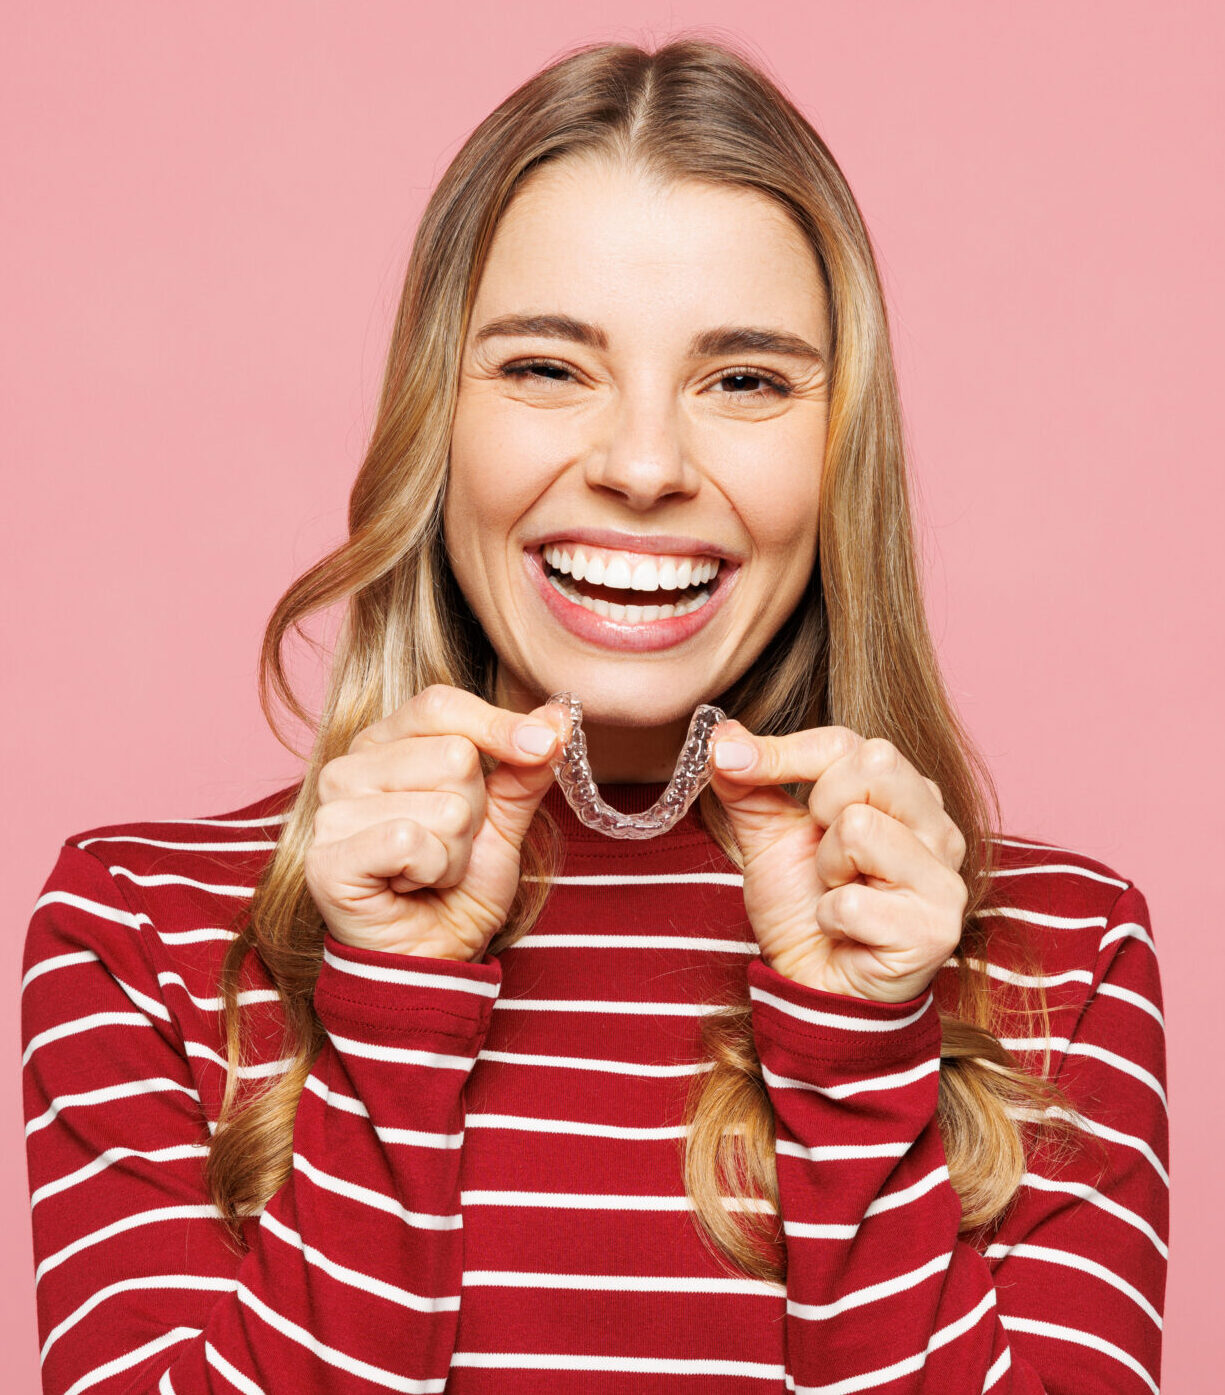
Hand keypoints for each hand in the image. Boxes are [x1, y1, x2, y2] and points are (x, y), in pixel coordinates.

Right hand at [304, 685, 568, 961]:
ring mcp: (331, 810)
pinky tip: (409, 885)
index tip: (544, 744)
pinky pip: (413, 842)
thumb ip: (524, 770)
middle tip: (449, 845)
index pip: (442, 704)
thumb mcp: (503, 822)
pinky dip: (433, 872)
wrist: (431, 956)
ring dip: (456, 851)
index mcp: (385, 742)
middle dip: (475, 813)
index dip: (499, 724)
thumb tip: (559, 717)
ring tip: (429, 870)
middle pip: (455, 755)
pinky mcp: (328, 855)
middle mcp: (349, 766)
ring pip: (444, 805)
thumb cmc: (456, 887)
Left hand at [709, 722, 968, 1002]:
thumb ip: (749, 782)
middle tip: (821, 856)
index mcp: (902, 792)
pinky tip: (848, 932)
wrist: (816, 988)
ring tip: (837, 893)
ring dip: (826, 871)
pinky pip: (855, 899)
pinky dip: (831, 919)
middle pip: (873, 763)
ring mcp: (945, 876)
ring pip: (862, 827)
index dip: (783, 752)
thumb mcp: (768, 835)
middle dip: (820, 809)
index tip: (735, 764)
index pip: (847, 741)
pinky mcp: (937, 927)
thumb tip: (721, 734)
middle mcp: (936, 825)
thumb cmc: (804, 907)